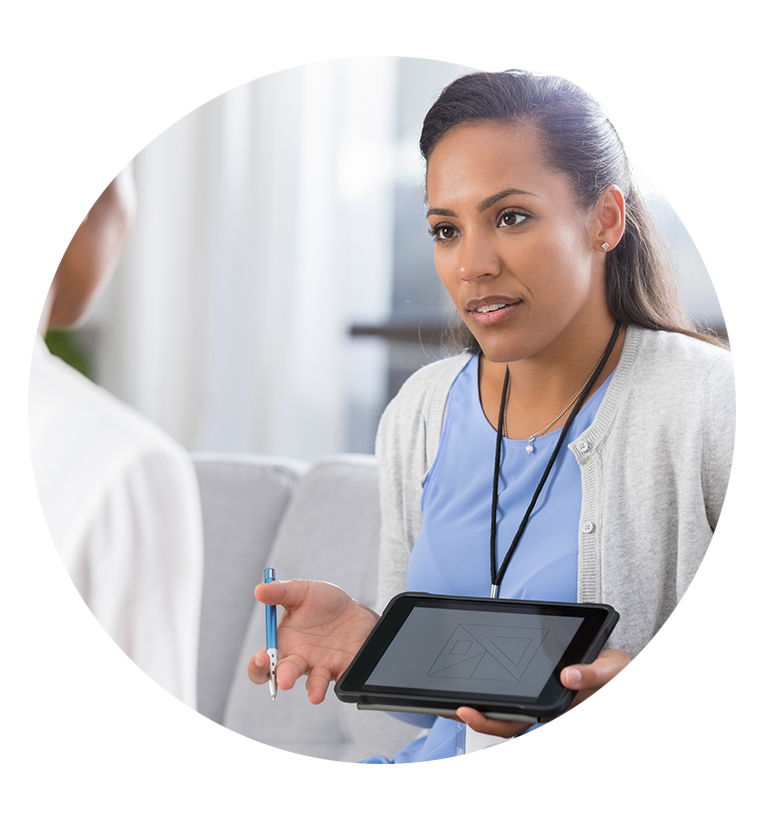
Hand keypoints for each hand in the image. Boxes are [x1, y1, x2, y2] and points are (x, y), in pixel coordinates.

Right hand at [247, 579, 378, 704]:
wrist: (355, 609)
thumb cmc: (323, 603)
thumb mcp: (302, 592)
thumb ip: (280, 592)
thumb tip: (259, 590)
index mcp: (284, 644)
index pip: (262, 664)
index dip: (258, 665)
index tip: (261, 658)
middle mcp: (300, 660)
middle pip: (285, 676)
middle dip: (284, 678)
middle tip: (285, 680)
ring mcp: (322, 667)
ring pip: (314, 684)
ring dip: (314, 689)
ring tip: (314, 695)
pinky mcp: (344, 669)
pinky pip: (342, 680)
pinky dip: (342, 682)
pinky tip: (342, 676)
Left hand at [453, 649, 635, 737]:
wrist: (623, 677)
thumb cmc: (614, 676)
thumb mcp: (607, 669)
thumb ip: (589, 672)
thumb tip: (568, 674)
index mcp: (551, 707)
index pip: (512, 721)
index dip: (485, 719)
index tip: (462, 709)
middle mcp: (539, 706)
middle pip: (497, 718)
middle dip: (468, 714)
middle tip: (438, 702)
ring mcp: (537, 698)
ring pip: (499, 708)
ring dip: (475, 703)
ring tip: (446, 694)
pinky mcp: (536, 685)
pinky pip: (508, 692)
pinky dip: (489, 689)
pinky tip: (475, 678)